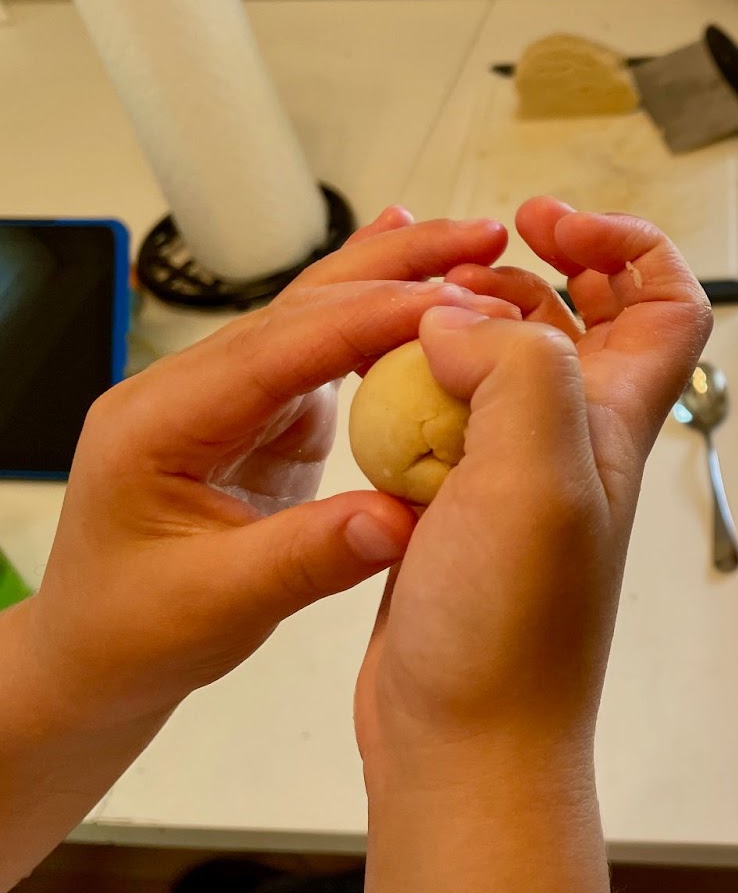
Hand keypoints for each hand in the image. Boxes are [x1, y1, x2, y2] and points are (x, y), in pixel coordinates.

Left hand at [25, 208, 519, 730]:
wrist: (96, 654)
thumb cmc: (136, 632)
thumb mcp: (218, 605)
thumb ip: (307, 557)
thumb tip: (403, 518)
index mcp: (162, 419)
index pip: (279, 347)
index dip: (371, 317)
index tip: (456, 302)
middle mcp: (191, 387)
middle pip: (301, 305)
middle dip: (395, 268)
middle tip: (485, 238)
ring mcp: (228, 395)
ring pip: (318, 315)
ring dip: (396, 278)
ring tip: (473, 243)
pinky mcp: (262, 415)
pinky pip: (328, 351)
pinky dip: (381, 317)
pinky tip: (419, 282)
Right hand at [354, 199, 711, 774]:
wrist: (464, 742)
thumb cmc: (515, 635)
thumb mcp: (534, 477)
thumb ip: (516, 372)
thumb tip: (462, 321)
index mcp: (613, 420)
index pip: (668, 302)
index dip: (625, 244)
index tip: (548, 225)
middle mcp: (576, 440)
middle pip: (590, 320)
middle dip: (541, 267)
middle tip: (481, 251)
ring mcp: (518, 474)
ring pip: (511, 364)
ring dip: (473, 322)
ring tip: (422, 311)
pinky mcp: (461, 507)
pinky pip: (452, 418)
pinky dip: (423, 385)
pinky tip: (382, 387)